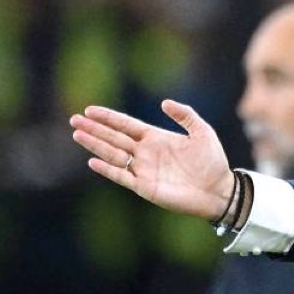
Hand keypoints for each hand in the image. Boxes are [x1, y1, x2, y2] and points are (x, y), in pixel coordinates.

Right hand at [70, 100, 233, 219]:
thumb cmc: (213, 162)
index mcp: (156, 137)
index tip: (89, 110)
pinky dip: (108, 169)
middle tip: (74, 119)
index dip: (108, 117)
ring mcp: (143, 170)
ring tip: (78, 134)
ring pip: (113, 155)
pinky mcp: (145, 187)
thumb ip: (185, 115)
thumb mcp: (203, 132)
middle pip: (114, 138)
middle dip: (94, 129)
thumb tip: (164, 102)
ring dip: (95, 145)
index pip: (126, 125)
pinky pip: (122, 176)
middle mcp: (145, 153)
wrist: (219, 190)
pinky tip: (93, 161)